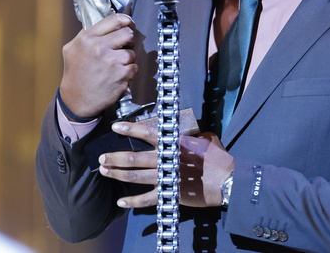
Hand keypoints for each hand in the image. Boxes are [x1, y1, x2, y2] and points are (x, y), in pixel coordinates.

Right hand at [59, 13, 137, 118]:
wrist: (76, 100)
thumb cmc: (75, 75)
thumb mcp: (72, 49)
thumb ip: (86, 35)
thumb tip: (105, 27)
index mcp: (87, 38)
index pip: (114, 20)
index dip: (126, 20)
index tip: (129, 24)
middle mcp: (99, 47)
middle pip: (128, 34)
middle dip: (130, 40)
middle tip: (126, 45)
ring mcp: (112, 61)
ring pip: (132, 53)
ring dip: (127, 59)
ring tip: (116, 66)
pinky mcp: (121, 74)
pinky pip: (134, 67)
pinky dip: (129, 72)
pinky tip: (118, 75)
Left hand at [98, 122, 234, 208]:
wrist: (228, 181)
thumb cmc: (218, 157)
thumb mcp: (205, 137)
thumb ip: (189, 134)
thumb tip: (182, 129)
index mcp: (174, 143)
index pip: (147, 133)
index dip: (129, 129)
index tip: (115, 127)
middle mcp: (166, 159)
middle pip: (134, 158)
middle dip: (115, 157)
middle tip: (102, 158)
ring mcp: (166, 178)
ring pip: (135, 176)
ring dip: (118, 174)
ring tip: (104, 171)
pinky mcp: (169, 194)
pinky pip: (146, 200)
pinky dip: (132, 202)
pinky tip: (121, 202)